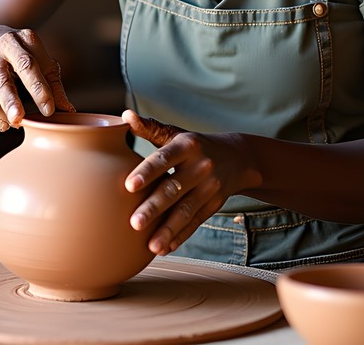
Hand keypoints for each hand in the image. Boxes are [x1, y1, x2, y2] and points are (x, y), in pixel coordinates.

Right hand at [0, 26, 74, 131]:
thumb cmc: (24, 54)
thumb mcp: (41, 61)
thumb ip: (53, 84)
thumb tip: (68, 110)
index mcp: (22, 39)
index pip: (29, 66)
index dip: (39, 89)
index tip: (49, 110)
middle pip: (3, 77)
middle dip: (11, 100)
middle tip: (19, 119)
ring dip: (2, 112)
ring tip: (15, 124)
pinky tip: (5, 124)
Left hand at [123, 109, 257, 255]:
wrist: (238, 158)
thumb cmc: (195, 145)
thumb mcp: (176, 133)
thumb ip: (150, 128)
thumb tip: (125, 116)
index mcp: (187, 146)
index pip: (164, 158)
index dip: (147, 172)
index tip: (128, 186)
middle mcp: (201, 167)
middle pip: (174, 189)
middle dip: (154, 207)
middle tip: (134, 223)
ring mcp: (210, 188)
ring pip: (186, 211)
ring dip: (168, 230)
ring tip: (151, 246)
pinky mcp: (214, 205)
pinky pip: (196, 222)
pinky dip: (181, 236)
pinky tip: (165, 248)